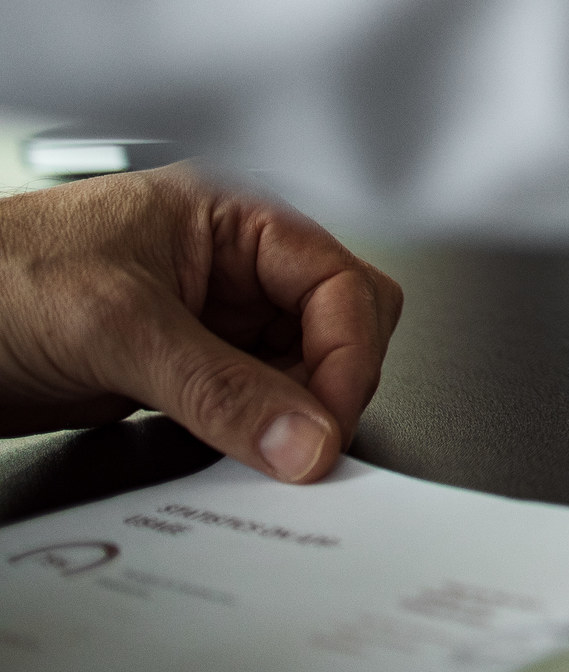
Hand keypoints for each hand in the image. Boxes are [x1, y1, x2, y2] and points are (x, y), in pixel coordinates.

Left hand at [0, 165, 403, 481]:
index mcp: (236, 217)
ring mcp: (203, 318)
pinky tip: (228, 453)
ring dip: (284, 416)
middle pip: (334, 327)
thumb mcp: (119, 328)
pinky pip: (242, 404)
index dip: (347, 356)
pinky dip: (246, 435)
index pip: (341, 285)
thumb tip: (304, 438)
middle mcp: (230, 264)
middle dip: (327, 385)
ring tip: (256, 455)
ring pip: (293, 372)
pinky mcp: (173, 369)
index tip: (328, 425)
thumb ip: (221, 388)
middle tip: (301, 445)